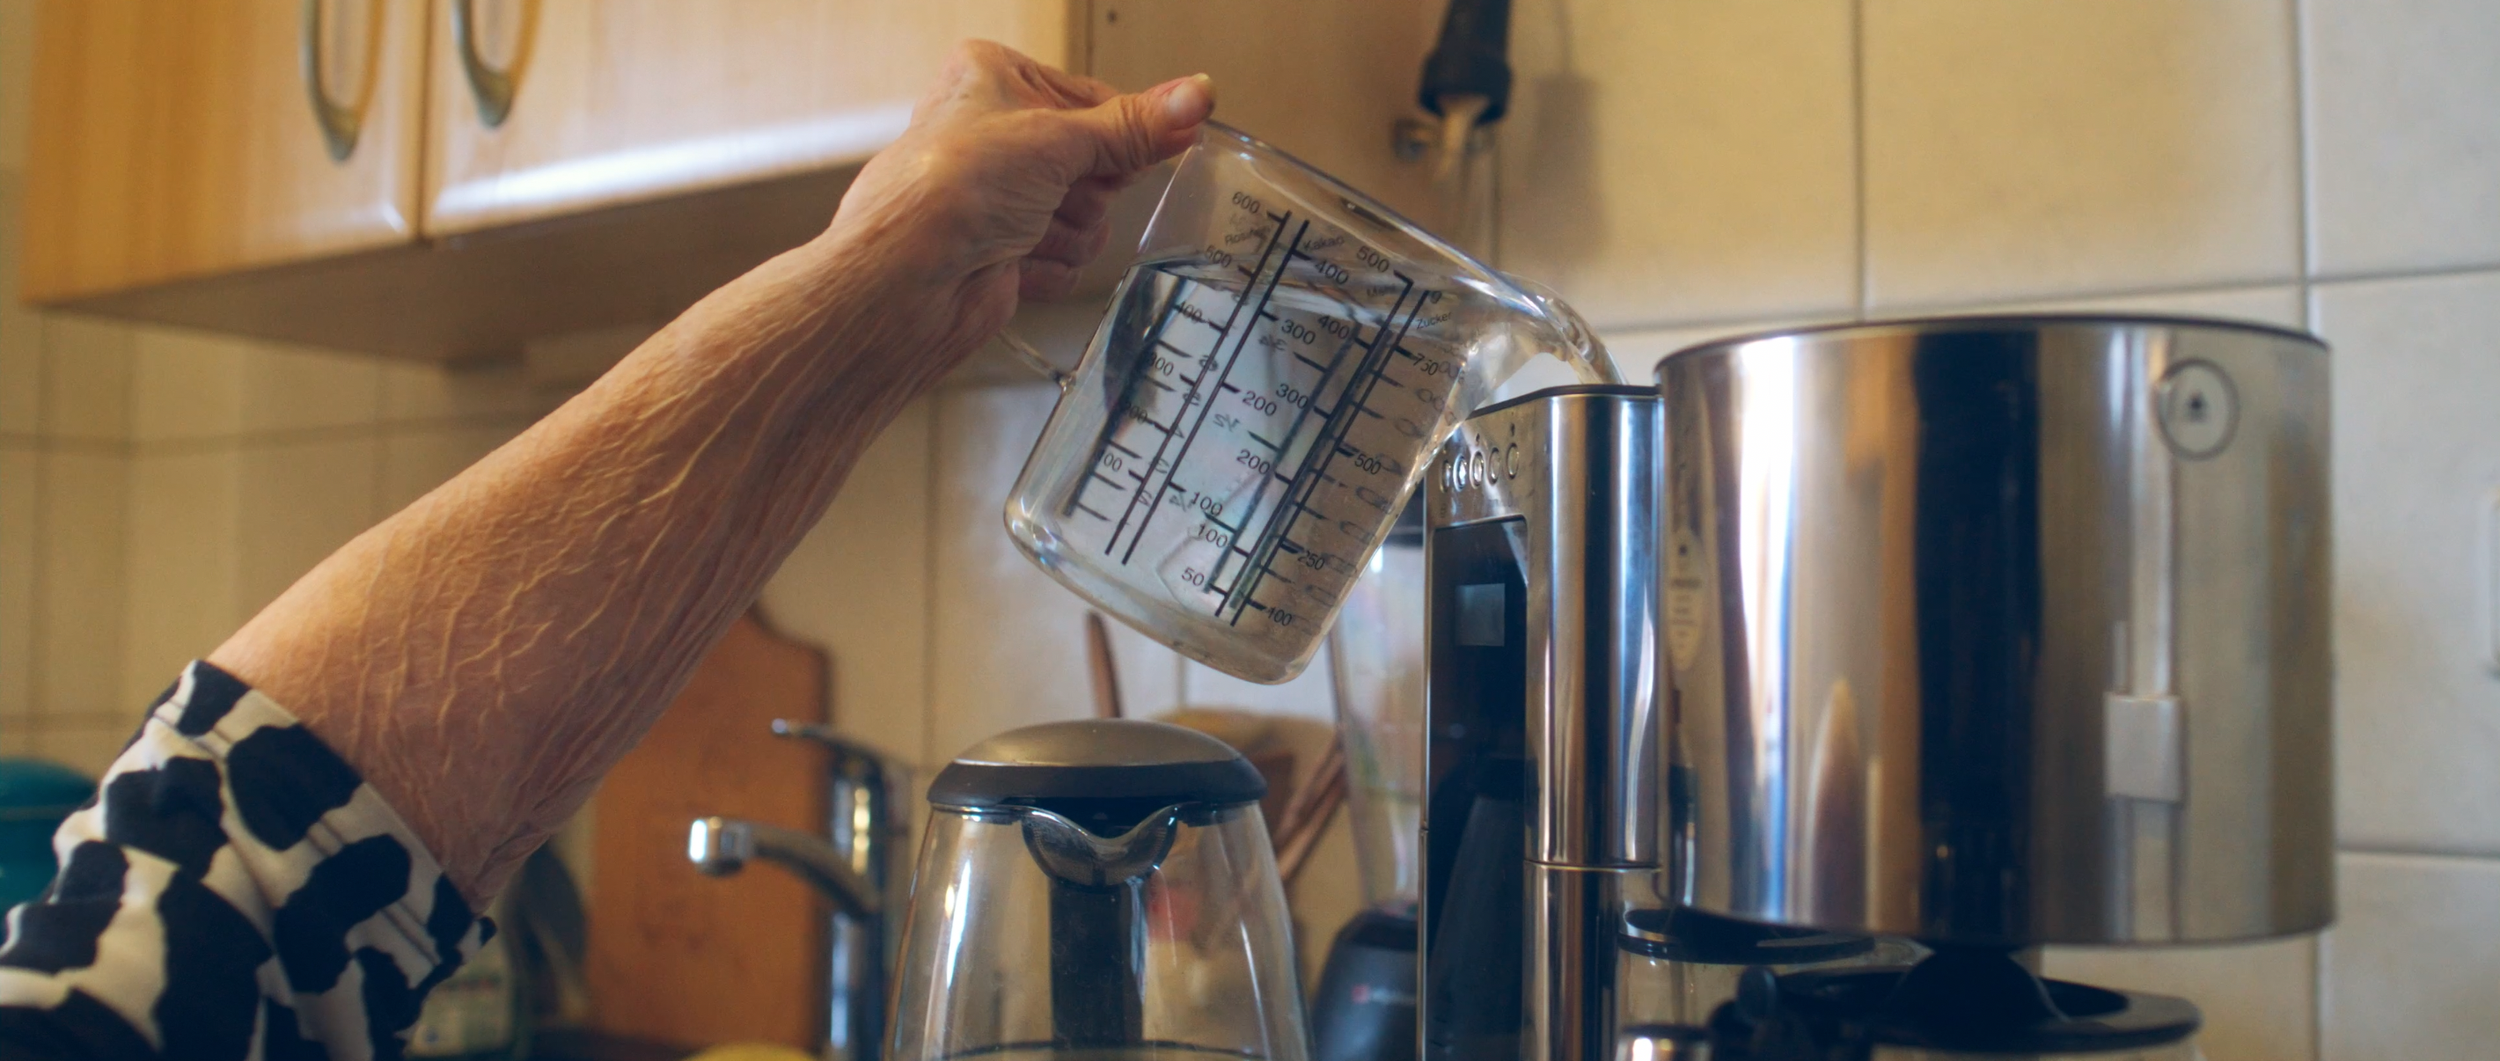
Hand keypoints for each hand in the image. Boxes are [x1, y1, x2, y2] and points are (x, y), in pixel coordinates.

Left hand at [826, 41, 1215, 357]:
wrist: (906, 281)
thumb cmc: (947, 189)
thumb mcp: (1058, 139)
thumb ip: (1135, 127)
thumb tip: (1195, 97)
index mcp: (995, 79)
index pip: (1096, 102)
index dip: (1119, 135)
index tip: (1139, 150)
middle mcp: (997, 135)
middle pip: (1099, 165)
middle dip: (1082, 191)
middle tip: (1045, 191)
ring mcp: (1002, 198)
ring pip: (1089, 218)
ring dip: (1064, 232)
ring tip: (1019, 230)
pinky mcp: (1008, 253)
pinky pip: (1069, 260)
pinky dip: (1047, 266)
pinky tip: (1011, 261)